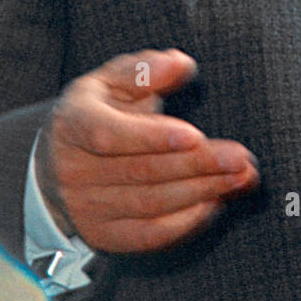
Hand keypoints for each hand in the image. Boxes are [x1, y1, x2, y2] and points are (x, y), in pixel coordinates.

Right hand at [36, 49, 258, 253]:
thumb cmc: (99, 111)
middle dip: (198, 165)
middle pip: (142, 171)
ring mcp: (85, 208)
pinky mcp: (103, 235)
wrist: (56, 163)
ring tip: (243, 177)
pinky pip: (149, 235)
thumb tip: (180, 64)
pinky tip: (217, 202)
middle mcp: (73, 170)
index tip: (195, 135)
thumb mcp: (112, 81)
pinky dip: (186, 222)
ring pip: (151, 204)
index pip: (109, 134)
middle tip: (242, 158)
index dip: (151, 137)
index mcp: (74, 123)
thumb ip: (145, 70)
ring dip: (203, 192)